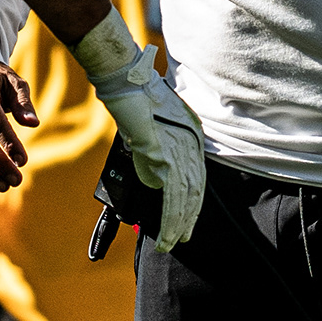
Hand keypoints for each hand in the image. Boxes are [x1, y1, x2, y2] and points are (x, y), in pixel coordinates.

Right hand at [71, 12, 204, 249]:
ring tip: (172, 241)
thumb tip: (155, 180)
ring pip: (183, 195)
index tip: (187, 224)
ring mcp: (175, 148)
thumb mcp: (148, 129)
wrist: (126, 79)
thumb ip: (154, 154)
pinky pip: (170, 188)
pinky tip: (167, 225)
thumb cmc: (136, 99)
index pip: (194, 181)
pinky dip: (170, 209)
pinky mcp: (161, 149)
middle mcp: (187, 146)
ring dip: (178, 222)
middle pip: (193, 191)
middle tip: (181, 240)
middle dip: (187, 219)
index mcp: (188, 141)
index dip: (191, 205)